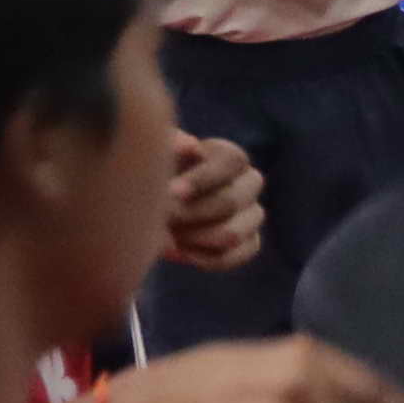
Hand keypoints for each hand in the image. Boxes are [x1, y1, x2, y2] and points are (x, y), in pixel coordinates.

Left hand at [159, 127, 262, 269]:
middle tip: (161, 217)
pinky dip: (204, 257)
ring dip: (194, 237)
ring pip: (233, 233)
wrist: (150, 209)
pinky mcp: (250, 243)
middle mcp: (249, 183)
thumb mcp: (155, 156)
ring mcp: (253, 214)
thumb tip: (192, 146)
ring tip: (169, 234)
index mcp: (229, 156)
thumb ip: (169, 145)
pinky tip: (180, 250)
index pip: (232, 162)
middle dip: (190, 213)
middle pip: (231, 202)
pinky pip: (235, 255)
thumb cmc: (153, 177)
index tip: (170, 191)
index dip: (202, 178)